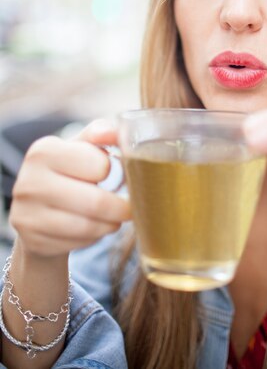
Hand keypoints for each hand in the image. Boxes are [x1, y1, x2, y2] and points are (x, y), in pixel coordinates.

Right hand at [10, 120, 130, 257]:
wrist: (39, 207)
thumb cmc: (70, 171)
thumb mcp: (83, 147)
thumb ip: (102, 134)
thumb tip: (114, 132)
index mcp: (44, 150)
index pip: (100, 165)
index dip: (114, 171)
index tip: (116, 174)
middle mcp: (29, 181)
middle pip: (96, 202)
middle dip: (122, 207)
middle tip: (130, 207)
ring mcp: (26, 214)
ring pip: (88, 227)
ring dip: (110, 224)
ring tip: (114, 217)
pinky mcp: (32, 241)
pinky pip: (78, 244)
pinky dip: (94, 237)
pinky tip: (93, 228)